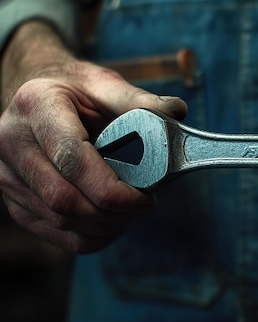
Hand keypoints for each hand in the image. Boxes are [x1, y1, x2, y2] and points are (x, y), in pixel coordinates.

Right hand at [0, 22, 187, 252]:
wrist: (38, 101)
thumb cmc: (75, 92)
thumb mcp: (105, 85)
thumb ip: (140, 100)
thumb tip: (177, 112)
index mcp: (37, 106)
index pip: (73, 159)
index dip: (113, 189)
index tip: (146, 197)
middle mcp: (12, 142)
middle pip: (64, 199)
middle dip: (113, 212)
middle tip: (145, 205)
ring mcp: (7, 175)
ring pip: (59, 220)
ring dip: (105, 226)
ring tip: (133, 211)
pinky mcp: (14, 199)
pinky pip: (54, 233)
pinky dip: (90, 236)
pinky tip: (114, 222)